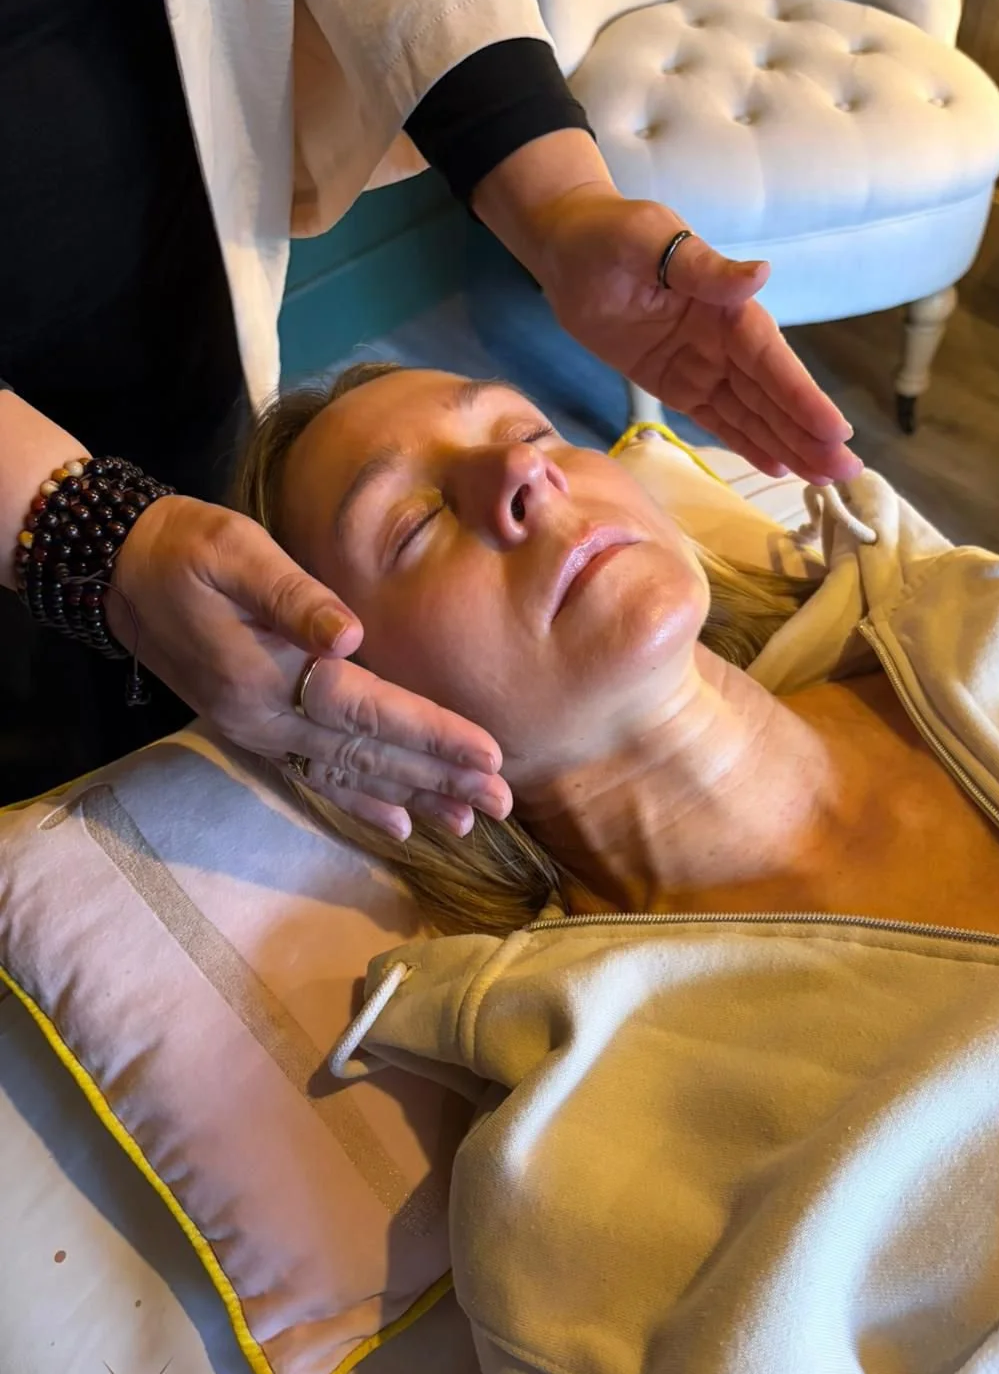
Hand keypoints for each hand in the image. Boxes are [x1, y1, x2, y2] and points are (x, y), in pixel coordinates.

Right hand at [106, 496, 512, 838]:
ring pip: (350, 775)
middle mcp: (266, 719)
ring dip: (412, 798)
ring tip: (468, 823)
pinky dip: (361, 802)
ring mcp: (259, 734)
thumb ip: (293, 596)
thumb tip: (350, 635)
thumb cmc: (186, 549)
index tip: (489, 754)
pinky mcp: (256, 734)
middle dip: (440, 778)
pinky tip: (401, 824)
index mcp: (268, 676)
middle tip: (503, 802)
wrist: (120, 572)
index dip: (431, 734)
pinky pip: (318, 778)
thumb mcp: (235, 553)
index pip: (369, 711)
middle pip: (369, 755)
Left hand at [533, 186, 860, 482]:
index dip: (803, 398)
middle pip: (773, 395)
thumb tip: (760, 275)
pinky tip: (779, 466)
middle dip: (810, 434)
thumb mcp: (652, 240)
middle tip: (847, 473)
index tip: (836, 432)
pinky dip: (748, 443)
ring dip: (789, 445)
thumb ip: (703, 267)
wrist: (565, 249)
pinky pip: (717, 420)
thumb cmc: (608, 234)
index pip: (772, 360)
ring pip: (753, 414)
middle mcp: (724, 340)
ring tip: (825, 480)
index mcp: (726, 306)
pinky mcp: (676, 384)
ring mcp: (703, 365)